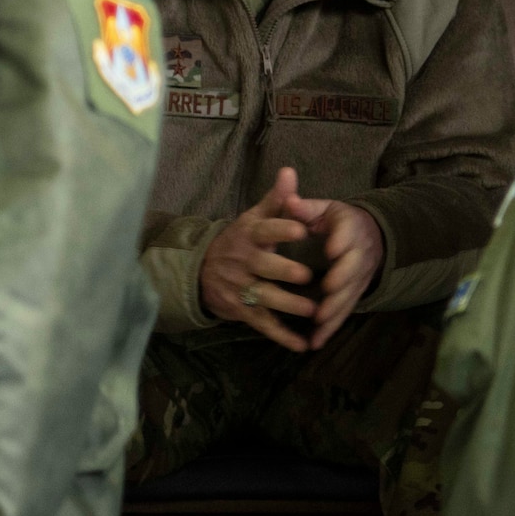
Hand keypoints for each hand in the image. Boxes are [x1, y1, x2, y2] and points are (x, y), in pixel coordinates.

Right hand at [200, 167, 317, 352]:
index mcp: (248, 236)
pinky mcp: (243, 311)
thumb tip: (290, 170)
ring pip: (265, 297)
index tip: (302, 229)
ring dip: (288, 305)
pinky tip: (303, 345)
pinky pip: (264, 324)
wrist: (201, 271)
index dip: (281, 230)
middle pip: (264, 267)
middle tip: (306, 276)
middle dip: (284, 271)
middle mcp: (243, 262)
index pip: (264, 231)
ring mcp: (241, 288)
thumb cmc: (239, 241)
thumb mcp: (253, 218)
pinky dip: (282, 336)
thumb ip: (275, 199)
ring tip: (313, 310)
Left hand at [283, 192, 383, 350]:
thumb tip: (289, 200)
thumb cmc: (338, 220)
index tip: (331, 250)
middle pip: (354, 269)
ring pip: (350, 295)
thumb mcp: (325, 209)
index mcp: (351, 227)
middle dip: (342, 281)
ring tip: (319, 323)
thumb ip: (306, 207)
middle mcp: (359, 254)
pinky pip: (344, 312)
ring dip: (336, 310)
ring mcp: (359, 277)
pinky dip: (331, 327)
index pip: (349, 234)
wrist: (369, 234)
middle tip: (326, 291)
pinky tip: (315, 342)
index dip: (342, 242)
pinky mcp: (354, 294)